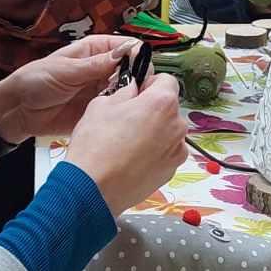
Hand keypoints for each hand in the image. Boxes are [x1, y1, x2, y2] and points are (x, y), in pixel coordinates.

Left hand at [0, 36, 127, 142]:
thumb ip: (95, 65)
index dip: (137, 56)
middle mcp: (103, 69)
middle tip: (130, 90)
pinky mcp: (99, 110)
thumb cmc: (36, 80)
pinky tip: (120, 116)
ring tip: (124, 104)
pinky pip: (116, 110)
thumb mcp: (65, 70)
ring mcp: (102, 90)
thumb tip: (125, 52)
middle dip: (136, 79)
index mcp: (95, 50)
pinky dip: (120, 112)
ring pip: (128, 91)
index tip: (140, 69)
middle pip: (133, 70)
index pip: (126, 47)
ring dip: (130, 96)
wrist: (19, 110)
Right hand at [64, 72, 188, 217]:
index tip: (136, 91)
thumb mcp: (102, 104)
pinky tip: (130, 158)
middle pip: (168, 108)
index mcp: (162, 103)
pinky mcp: (171, 171)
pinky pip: (164, 152)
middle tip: (125, 118)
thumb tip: (132, 89)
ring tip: (125, 142)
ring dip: (153, 131)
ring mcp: (176, 151)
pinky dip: (152, 152)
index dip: (149, 83)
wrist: (93, 190)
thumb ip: (124, 92)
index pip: (167, 80)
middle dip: (150, 109)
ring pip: (167, 131)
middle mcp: (176, 126)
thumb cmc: (95, 146)